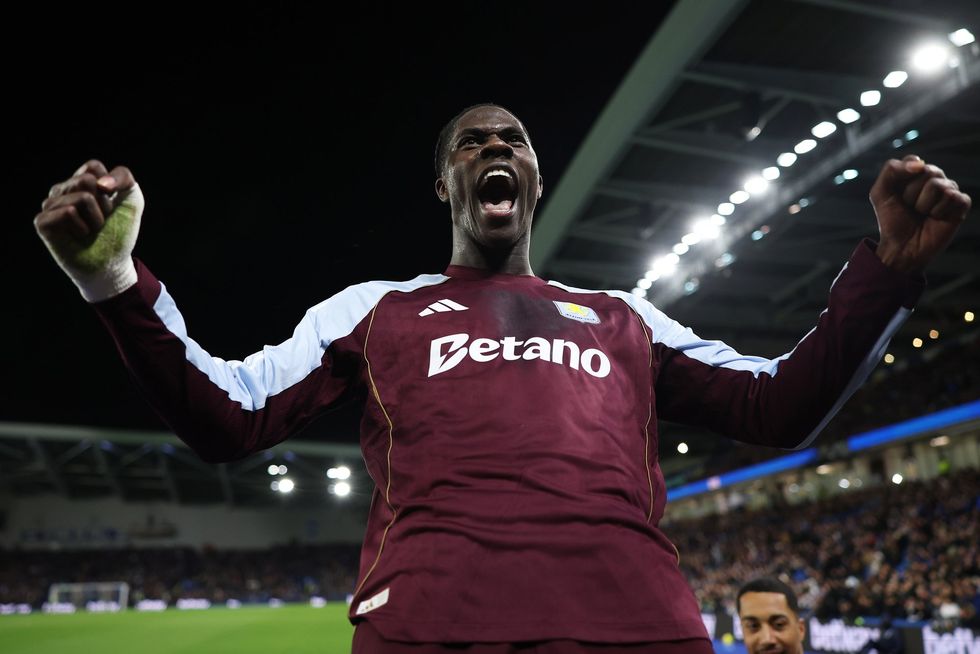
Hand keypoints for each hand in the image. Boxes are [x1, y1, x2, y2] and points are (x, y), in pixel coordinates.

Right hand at [34, 160, 144, 300]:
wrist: (112, 263)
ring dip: (96, 218)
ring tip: (91, 230)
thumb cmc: (120, 232)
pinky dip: (82, 227)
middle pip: (86, 180)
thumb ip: (123, 177)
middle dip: (104, 204)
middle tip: (100, 221)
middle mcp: (62, 190)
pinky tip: (79, 236)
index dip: (111, 186)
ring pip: (80, 197)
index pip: (92, 165)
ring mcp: (50, 205)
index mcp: (80, 182)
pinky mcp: (42, 221)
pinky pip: (68, 211)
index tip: (112, 205)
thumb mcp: (131, 199)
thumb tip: (99, 182)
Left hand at [869, 154, 970, 273]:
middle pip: (928, 171)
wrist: (901, 247)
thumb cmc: (892, 220)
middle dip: (911, 194)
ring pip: (939, 186)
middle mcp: (934, 178)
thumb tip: (920, 164)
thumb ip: (891, 170)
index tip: (897, 195)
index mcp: (915, 173)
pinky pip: (954, 197)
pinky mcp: (961, 204)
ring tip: (922, 214)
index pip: (913, 160)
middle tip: (910, 207)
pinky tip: (935, 218)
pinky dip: (939, 211)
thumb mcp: (880, 194)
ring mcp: (949, 190)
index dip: (902, 179)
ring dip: (923, 205)